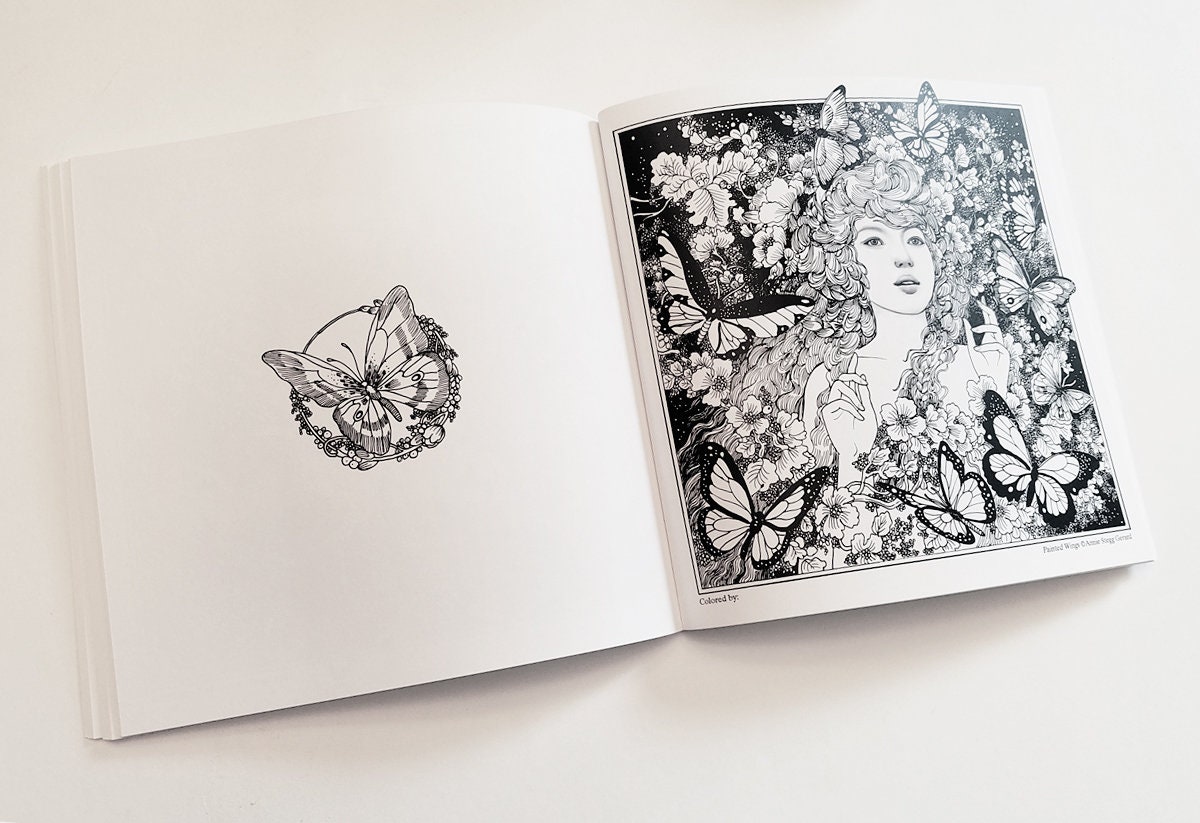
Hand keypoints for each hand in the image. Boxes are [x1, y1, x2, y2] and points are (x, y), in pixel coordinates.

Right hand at [820, 354, 878, 471]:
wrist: (859, 451)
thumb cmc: (864, 435)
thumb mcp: (868, 410)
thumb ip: (863, 394)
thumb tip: (860, 376)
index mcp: (851, 400)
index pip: (850, 380)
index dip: (852, 367)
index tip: (854, 355)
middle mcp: (840, 401)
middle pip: (841, 379)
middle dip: (852, 376)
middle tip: (863, 383)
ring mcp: (832, 407)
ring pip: (838, 386)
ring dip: (853, 396)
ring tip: (862, 410)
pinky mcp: (827, 413)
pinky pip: (838, 401)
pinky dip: (851, 407)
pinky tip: (859, 417)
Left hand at [964, 302, 1009, 388]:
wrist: (990, 382)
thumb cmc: (982, 368)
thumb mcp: (972, 351)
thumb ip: (970, 337)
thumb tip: (965, 321)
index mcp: (988, 339)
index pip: (988, 321)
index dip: (985, 310)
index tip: (978, 300)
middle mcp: (995, 340)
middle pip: (994, 321)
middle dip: (988, 311)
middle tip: (980, 303)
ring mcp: (1001, 346)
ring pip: (996, 330)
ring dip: (985, 328)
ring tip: (974, 331)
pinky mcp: (1005, 354)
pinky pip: (997, 345)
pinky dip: (985, 346)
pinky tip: (976, 349)